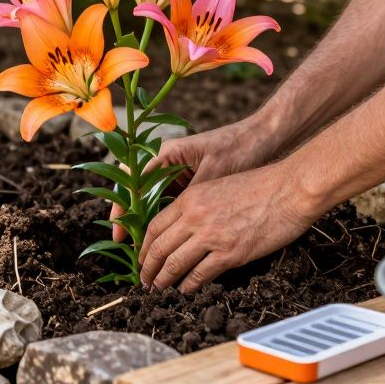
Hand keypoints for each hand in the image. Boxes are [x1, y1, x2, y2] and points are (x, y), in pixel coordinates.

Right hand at [110, 117, 279, 241]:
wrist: (264, 137)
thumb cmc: (239, 149)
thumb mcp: (213, 175)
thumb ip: (192, 199)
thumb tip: (177, 230)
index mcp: (166, 153)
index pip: (132, 181)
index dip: (122, 209)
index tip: (120, 233)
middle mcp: (165, 160)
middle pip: (136, 191)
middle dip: (129, 218)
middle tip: (125, 245)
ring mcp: (176, 170)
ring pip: (151, 198)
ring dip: (146, 220)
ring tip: (142, 247)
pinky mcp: (189, 179)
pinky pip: (169, 200)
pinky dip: (165, 217)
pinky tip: (166, 238)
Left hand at [137, 163, 321, 291]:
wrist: (288, 190)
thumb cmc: (259, 186)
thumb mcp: (217, 188)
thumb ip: (198, 206)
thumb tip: (185, 228)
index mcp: (190, 198)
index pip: (155, 226)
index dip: (144, 246)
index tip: (141, 257)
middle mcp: (195, 216)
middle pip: (159, 247)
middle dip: (147, 267)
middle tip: (144, 279)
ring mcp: (211, 236)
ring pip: (175, 263)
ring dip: (163, 279)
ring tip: (158, 288)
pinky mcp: (230, 253)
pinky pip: (200, 274)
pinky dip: (189, 285)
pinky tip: (186, 290)